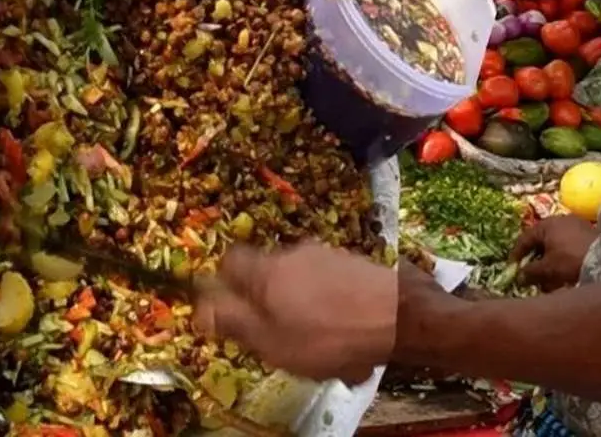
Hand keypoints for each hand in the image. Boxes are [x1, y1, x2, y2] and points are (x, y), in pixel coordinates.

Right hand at [193, 242, 397, 383]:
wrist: (399, 317)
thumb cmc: (327, 336)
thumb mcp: (271, 341)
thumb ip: (234, 322)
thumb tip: (201, 307)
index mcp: (266, 270)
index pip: (230, 261)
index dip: (223, 284)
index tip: (232, 310)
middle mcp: (294, 253)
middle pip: (268, 274)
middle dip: (271, 305)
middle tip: (280, 339)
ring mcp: (328, 255)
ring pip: (302, 285)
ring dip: (306, 312)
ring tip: (323, 347)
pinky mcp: (355, 264)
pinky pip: (332, 290)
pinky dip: (333, 311)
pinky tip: (348, 339)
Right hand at [510, 215, 598, 291]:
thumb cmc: (572, 260)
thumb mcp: (548, 268)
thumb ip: (530, 272)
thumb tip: (520, 277)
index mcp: (546, 224)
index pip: (524, 239)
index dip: (516, 255)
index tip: (513, 269)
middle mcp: (559, 220)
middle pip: (540, 241)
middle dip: (535, 261)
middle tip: (531, 276)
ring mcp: (575, 225)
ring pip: (555, 245)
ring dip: (549, 262)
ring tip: (549, 279)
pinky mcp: (588, 233)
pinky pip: (568, 246)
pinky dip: (562, 258)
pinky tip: (564, 273)